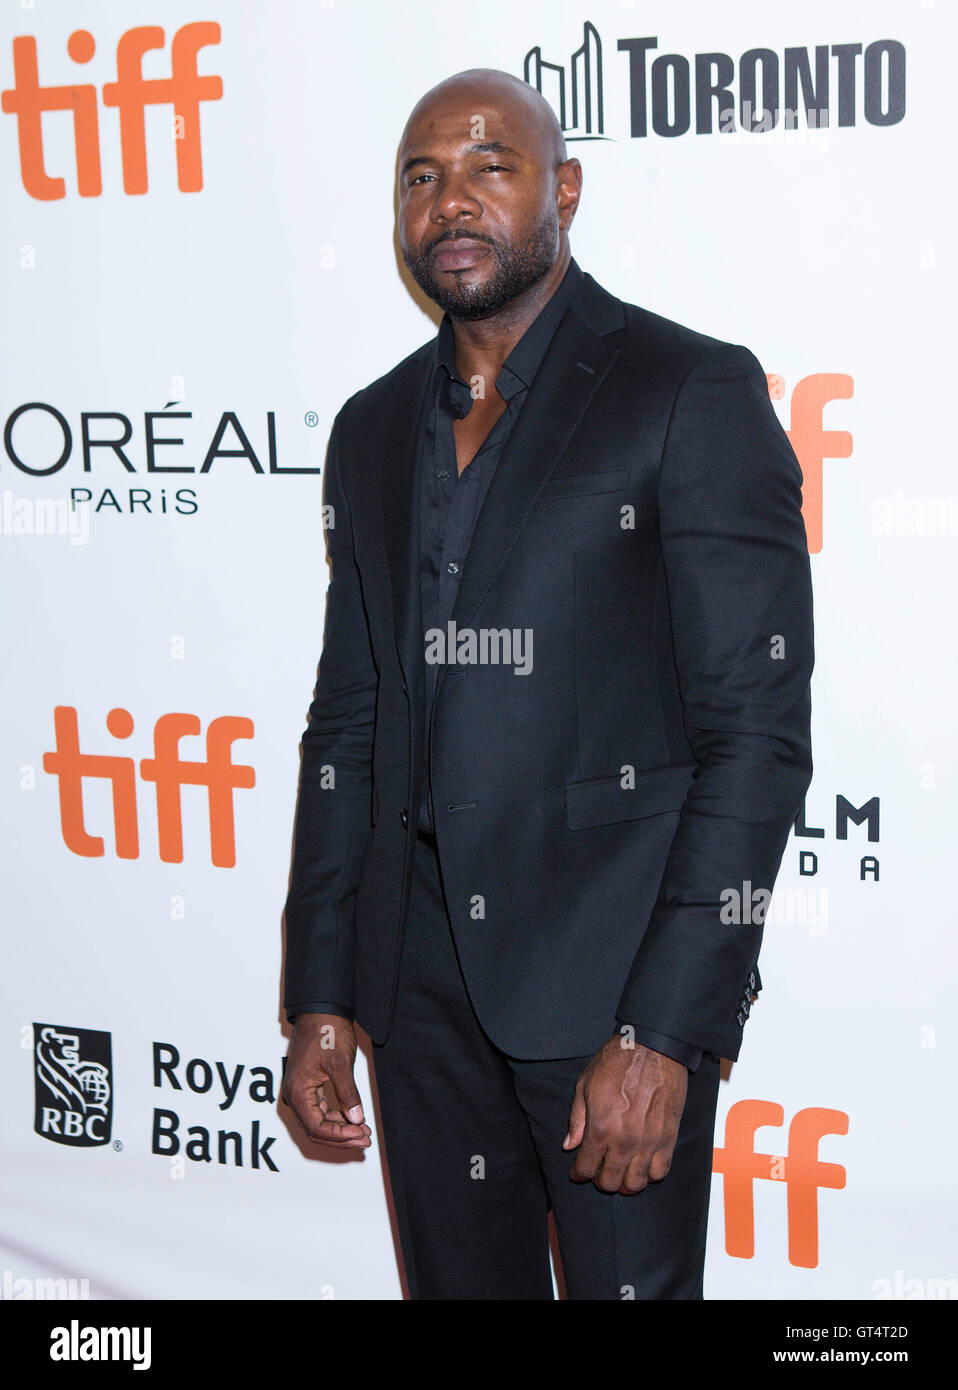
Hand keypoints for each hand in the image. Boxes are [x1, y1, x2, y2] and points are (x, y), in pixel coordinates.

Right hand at [281, 1013, 371, 1148]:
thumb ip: (348, 1094)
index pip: (317, 1127)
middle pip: (315, 1129)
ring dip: (340, 1130)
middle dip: (341, 1138)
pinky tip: (353, 1119)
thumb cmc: (327, 1032)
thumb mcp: (340, 1064)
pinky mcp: (307, 1086)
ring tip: (363, 1131)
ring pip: (318, 1122)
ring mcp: (300, 1091)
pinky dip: (336, 1118)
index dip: (340, 1136)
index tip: (361, 1134)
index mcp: (298, 1092)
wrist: (320, 1010)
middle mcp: (294, 1095)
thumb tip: (356, 1119)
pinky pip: (320, 1110)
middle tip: (366, 1139)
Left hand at [562, 1036, 687, 1193]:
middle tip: (598, 1172)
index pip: (586, 1169)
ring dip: (625, 1183)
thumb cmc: (617, 1062)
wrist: (653, 1047)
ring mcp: (648, 1142)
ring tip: (621, 1172)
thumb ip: (577, 1119)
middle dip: (600, 1181)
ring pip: (636, 1183)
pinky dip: (650, 1175)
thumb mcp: (585, 1085)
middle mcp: (624, 1141)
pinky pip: (660, 1171)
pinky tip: (642, 1166)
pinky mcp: (668, 1138)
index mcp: (600, 1129)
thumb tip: (569, 1145)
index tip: (578, 1172)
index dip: (578, 1174)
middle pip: (610, 1182)